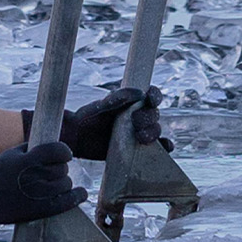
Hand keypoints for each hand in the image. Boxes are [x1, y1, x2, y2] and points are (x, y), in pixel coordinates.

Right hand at [0, 141, 85, 240]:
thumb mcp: (10, 154)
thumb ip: (32, 149)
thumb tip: (53, 146)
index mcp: (27, 161)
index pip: (58, 151)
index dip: (64, 151)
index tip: (64, 154)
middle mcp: (35, 177)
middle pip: (62, 169)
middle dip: (59, 168)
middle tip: (51, 171)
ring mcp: (40, 195)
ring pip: (66, 184)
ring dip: (63, 182)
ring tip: (53, 184)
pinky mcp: (42, 210)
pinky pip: (68, 201)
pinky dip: (77, 196)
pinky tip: (80, 193)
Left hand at [23, 86, 170, 160]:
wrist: (77, 139)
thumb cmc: (87, 118)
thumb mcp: (100, 106)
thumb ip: (117, 98)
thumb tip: (138, 92)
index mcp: (131, 102)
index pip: (150, 96)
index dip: (155, 96)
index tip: (150, 100)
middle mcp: (138, 116)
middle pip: (154, 115)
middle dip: (149, 118)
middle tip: (135, 123)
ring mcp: (139, 132)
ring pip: (156, 130)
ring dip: (154, 133)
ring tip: (140, 138)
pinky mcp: (138, 148)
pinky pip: (157, 147)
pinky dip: (164, 147)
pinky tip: (164, 148)